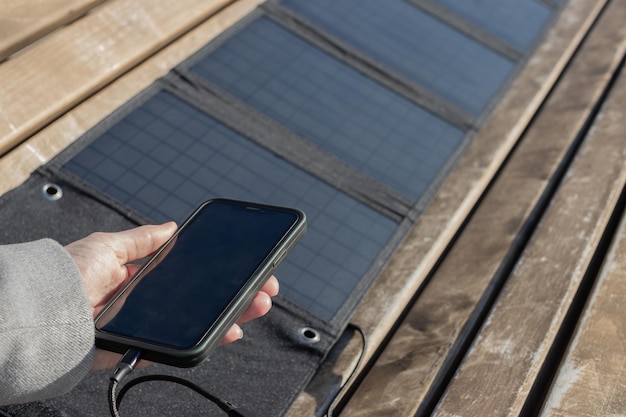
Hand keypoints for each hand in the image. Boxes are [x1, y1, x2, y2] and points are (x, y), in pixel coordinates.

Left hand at [65, 223, 278, 370]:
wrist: (43, 312)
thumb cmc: (67, 276)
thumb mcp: (107, 246)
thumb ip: (141, 239)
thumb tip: (170, 227)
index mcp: (138, 277)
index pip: (188, 275)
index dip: (216, 273)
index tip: (242, 269)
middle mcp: (147, 302)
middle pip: (200, 299)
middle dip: (234, 293)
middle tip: (262, 289)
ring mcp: (149, 325)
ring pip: (197, 323)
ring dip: (230, 315)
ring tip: (255, 307)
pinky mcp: (144, 347)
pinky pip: (180, 347)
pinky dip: (207, 342)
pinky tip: (229, 331)